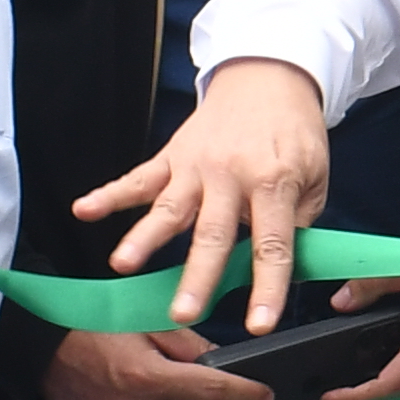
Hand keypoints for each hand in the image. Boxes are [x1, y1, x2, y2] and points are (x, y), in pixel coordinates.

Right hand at [76, 58, 334, 337]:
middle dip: (196, 276)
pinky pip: (138, 178)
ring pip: (168, 208)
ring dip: (144, 238)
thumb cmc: (294, 133)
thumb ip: (299, 222)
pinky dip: (109, 194)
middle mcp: (231, 176)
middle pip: (212, 234)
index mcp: (274, 182)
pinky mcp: (171, 156)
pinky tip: (84, 209)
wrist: (269, 76)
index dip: (266, 287)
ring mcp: (196, 166)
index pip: (271, 244)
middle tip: (181, 312)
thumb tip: (284, 268)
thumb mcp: (316, 176)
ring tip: (122, 265)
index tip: (259, 323)